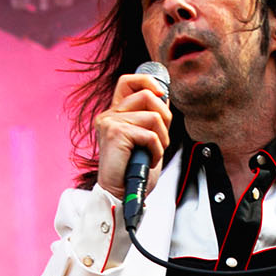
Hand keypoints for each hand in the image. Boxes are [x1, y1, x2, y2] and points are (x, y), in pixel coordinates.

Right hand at [94, 71, 171, 199]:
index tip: (162, 95)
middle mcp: (110, 115)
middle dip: (165, 116)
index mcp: (115, 114)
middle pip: (148, 94)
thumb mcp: (145, 138)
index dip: (148, 81)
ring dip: (163, 138)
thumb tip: (163, 97)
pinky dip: (157, 151)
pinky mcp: (116, 133)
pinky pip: (151, 135)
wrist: (120, 194)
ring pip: (153, 116)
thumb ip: (151, 117)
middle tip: (161, 137)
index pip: (129, 81)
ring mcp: (111, 123)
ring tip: (153, 152)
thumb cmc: (132, 171)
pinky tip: (149, 160)